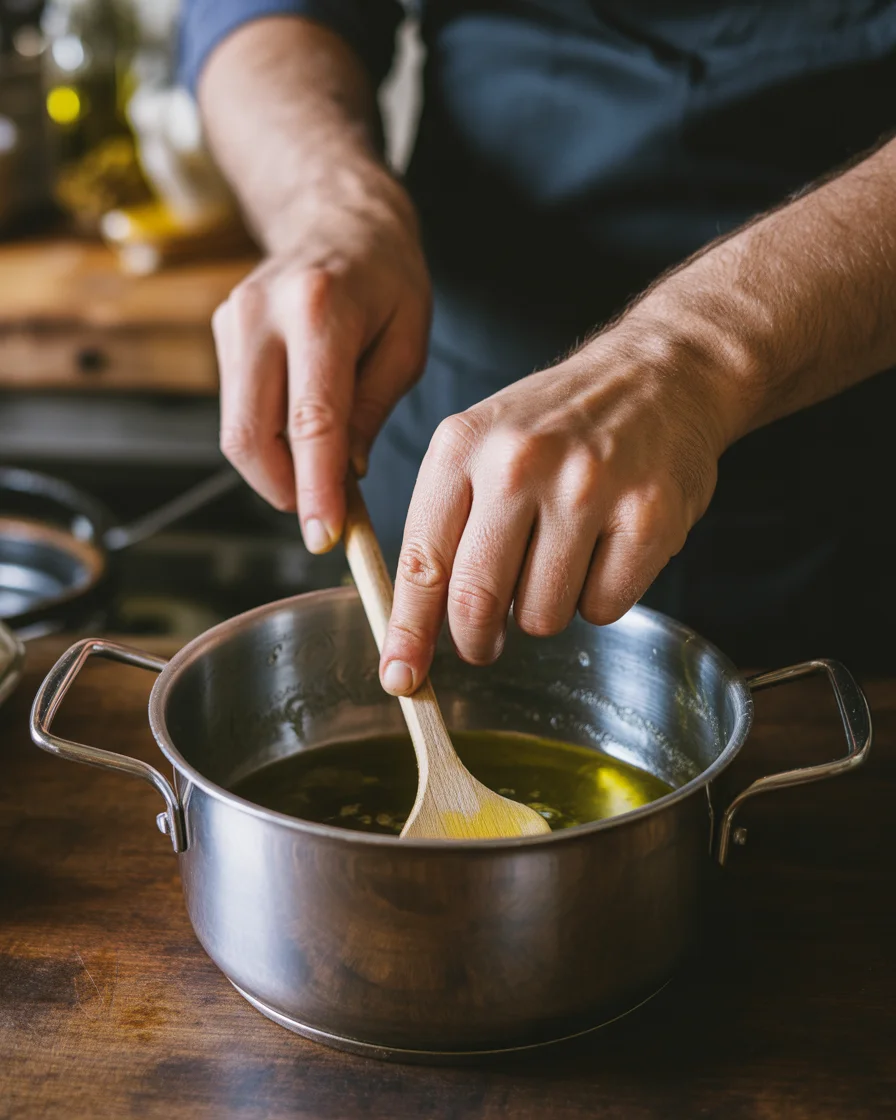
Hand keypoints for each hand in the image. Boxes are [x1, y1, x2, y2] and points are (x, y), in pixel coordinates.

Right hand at [213, 160, 430, 552]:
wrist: (338, 216)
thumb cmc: (387, 279)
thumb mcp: (408, 341)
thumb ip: (375, 408)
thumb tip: (345, 474)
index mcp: (319, 309)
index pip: (310, 420)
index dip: (315, 487)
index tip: (324, 535)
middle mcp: (262, 313)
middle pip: (252, 434)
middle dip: (286, 491)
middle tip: (325, 518)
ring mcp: (233, 320)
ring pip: (236, 431)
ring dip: (274, 474)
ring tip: (321, 482)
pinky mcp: (222, 331)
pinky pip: (238, 411)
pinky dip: (267, 444)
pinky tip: (303, 446)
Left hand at [378, 322, 731, 695]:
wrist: (659, 374)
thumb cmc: (558, 421)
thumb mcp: (481, 443)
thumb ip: (444, 525)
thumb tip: (416, 627)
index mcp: (463, 446)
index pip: (421, 562)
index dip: (409, 632)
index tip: (402, 677)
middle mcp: (520, 463)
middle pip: (477, 602)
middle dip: (476, 641)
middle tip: (485, 643)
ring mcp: (589, 489)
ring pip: (542, 617)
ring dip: (545, 609)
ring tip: (560, 557)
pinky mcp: (649, 517)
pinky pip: (604, 609)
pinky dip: (599, 597)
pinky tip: (605, 550)